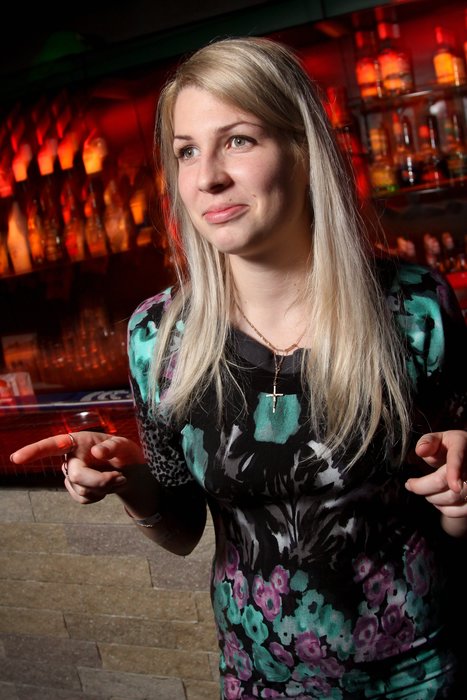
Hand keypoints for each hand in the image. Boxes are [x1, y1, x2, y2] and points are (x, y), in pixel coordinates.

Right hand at [10, 431, 145, 504]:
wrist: (129, 471)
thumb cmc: (124, 453)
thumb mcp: (125, 445)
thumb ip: (113, 446)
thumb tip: (96, 452)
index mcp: (78, 441)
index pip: (52, 445)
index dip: (34, 451)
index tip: (17, 458)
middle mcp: (70, 457)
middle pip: (76, 475)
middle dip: (100, 480)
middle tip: (121, 478)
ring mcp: (71, 474)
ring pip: (83, 490)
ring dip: (105, 488)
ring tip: (119, 478)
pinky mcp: (75, 489)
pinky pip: (84, 499)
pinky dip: (101, 496)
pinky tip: (109, 487)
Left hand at [405, 430, 466, 534]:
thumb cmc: (449, 448)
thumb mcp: (439, 439)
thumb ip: (428, 442)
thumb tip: (421, 451)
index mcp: (462, 445)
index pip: (457, 458)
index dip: (456, 472)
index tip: (454, 486)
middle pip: (449, 484)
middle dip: (423, 487)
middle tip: (410, 484)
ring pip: (453, 499)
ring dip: (433, 498)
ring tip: (425, 489)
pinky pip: (460, 511)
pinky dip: (445, 509)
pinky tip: (438, 498)